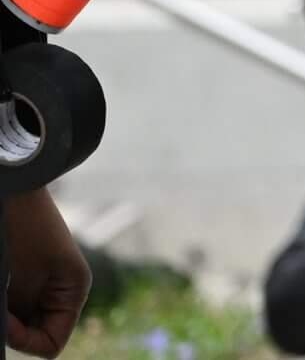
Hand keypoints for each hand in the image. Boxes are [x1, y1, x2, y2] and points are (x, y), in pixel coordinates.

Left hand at [5, 190, 90, 356]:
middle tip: (0, 309)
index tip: (4, 322)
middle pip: (36, 334)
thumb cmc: (22, 226)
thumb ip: (19, 315)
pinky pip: (12, 308)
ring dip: (5, 318)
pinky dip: (3, 309)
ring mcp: (39, 284)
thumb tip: (15, 340)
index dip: (24, 341)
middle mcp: (59, 291)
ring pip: (21, 322)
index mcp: (72, 291)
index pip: (50, 344)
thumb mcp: (24, 276)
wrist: (14, 186)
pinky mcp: (20, 276)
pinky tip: (0, 290)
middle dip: (12, 330)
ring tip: (0, 294)